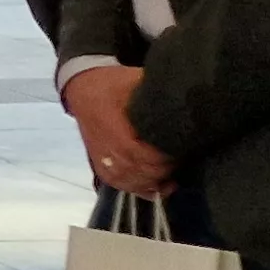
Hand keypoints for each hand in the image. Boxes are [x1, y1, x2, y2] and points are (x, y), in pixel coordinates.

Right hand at [66, 64, 173, 196]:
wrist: (84, 90)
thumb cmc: (113, 84)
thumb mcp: (134, 80)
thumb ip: (156, 93)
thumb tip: (185, 100)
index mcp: (112, 126)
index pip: (136, 151)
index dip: (159, 158)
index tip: (179, 152)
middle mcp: (105, 146)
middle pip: (135, 169)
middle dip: (161, 170)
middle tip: (180, 161)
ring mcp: (101, 158)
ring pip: (128, 180)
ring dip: (152, 182)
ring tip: (172, 177)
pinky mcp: (101, 164)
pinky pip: (120, 184)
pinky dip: (140, 189)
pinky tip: (158, 187)